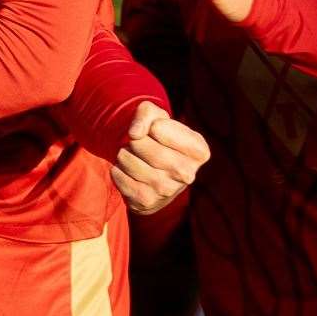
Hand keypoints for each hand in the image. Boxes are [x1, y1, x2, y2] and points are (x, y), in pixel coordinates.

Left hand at [110, 101, 210, 215]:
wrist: (149, 169)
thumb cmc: (157, 137)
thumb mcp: (157, 117)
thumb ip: (147, 113)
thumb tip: (135, 133)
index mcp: (199, 151)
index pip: (159, 128)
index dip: (151, 125)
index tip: (155, 130)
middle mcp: (188, 174)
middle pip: (143, 146)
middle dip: (134, 141)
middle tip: (139, 144)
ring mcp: (168, 191)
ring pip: (129, 162)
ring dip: (123, 155)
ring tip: (133, 156)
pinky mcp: (147, 202)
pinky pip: (119, 177)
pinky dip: (117, 170)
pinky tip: (128, 171)